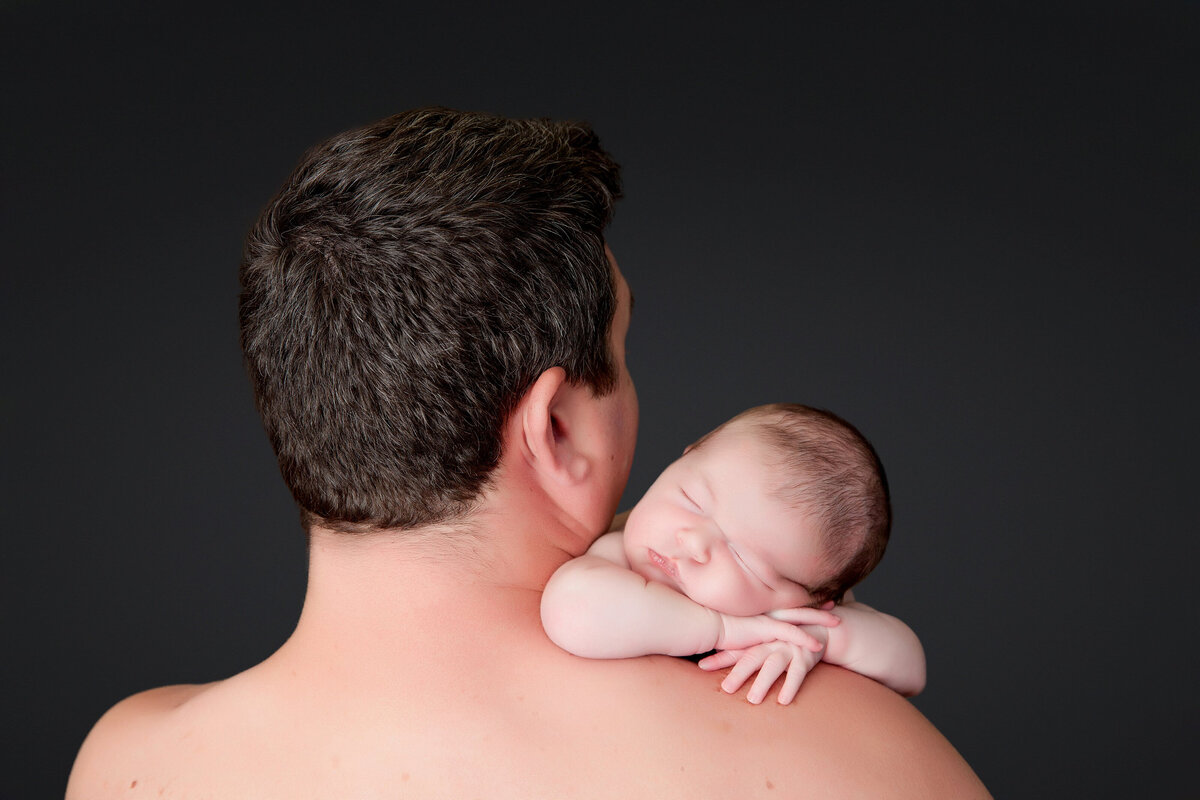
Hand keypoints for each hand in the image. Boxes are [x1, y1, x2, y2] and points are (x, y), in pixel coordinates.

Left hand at [698, 629, 827, 704]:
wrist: (817, 630)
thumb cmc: (784, 642)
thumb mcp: (763, 646)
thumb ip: (742, 655)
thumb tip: (712, 665)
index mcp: (758, 642)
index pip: (736, 651)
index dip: (719, 658)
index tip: (701, 666)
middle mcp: (771, 644)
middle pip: (752, 658)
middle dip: (738, 673)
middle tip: (726, 689)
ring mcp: (788, 649)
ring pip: (773, 665)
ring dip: (763, 682)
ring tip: (753, 700)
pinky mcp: (805, 657)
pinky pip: (798, 673)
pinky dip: (790, 686)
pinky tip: (783, 701)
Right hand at [713, 607, 837, 652]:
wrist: (704, 624)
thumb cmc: (715, 626)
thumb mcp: (733, 627)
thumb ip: (743, 629)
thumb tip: (745, 632)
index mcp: (761, 611)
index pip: (787, 606)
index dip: (804, 603)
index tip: (817, 601)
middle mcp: (767, 612)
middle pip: (798, 607)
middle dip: (817, 608)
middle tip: (835, 607)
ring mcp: (767, 620)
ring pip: (800, 618)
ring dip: (820, 621)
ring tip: (838, 623)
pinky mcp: (765, 630)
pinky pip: (791, 635)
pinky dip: (805, 640)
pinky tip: (819, 647)